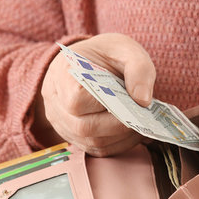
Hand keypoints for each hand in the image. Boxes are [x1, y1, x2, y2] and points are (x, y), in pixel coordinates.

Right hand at [32, 33, 155, 156]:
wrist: (88, 61)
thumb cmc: (104, 54)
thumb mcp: (125, 48)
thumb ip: (138, 68)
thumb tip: (143, 101)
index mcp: (62, 76)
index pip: (76, 101)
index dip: (106, 105)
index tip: (131, 99)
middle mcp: (55, 103)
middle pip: (84, 127)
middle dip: (118, 125)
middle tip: (143, 116)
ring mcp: (62, 124)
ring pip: (91, 142)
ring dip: (121, 137)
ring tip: (141, 123)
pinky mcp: (74, 137)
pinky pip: (96, 150)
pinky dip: (118, 144)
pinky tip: (133, 131)